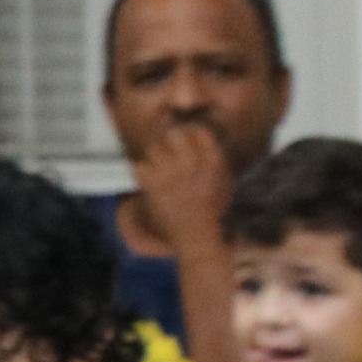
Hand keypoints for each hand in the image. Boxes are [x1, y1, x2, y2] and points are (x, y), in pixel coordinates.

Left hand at [132, 117, 235, 254]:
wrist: (195, 233)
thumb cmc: (208, 204)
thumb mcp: (223, 177)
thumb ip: (212, 153)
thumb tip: (193, 128)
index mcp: (212, 161)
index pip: (199, 130)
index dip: (190, 133)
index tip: (186, 142)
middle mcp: (191, 164)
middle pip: (174, 134)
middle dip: (169, 141)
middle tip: (169, 153)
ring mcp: (170, 174)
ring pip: (154, 149)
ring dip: (155, 159)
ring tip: (161, 173)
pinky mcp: (152, 185)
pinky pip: (139, 165)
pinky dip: (141, 173)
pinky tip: (151, 182)